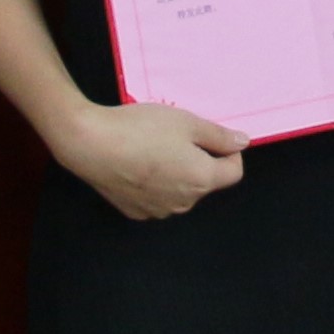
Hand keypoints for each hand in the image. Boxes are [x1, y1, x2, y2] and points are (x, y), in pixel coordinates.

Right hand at [49, 97, 248, 222]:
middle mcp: (184, 203)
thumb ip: (220, 136)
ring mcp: (158, 211)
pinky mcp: (135, 211)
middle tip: (175, 136)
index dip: (228, 151)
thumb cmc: (141, 129)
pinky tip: (136, 163)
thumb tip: (243, 144)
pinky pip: (156, 197)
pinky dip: (154, 183)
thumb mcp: (186, 122)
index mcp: (201, 180)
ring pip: (180, 190)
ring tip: (152, 148)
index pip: (234, 172)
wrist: (90, 144)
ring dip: (175, 173)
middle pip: (204, 181)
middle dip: (198, 160)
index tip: (209, 135)